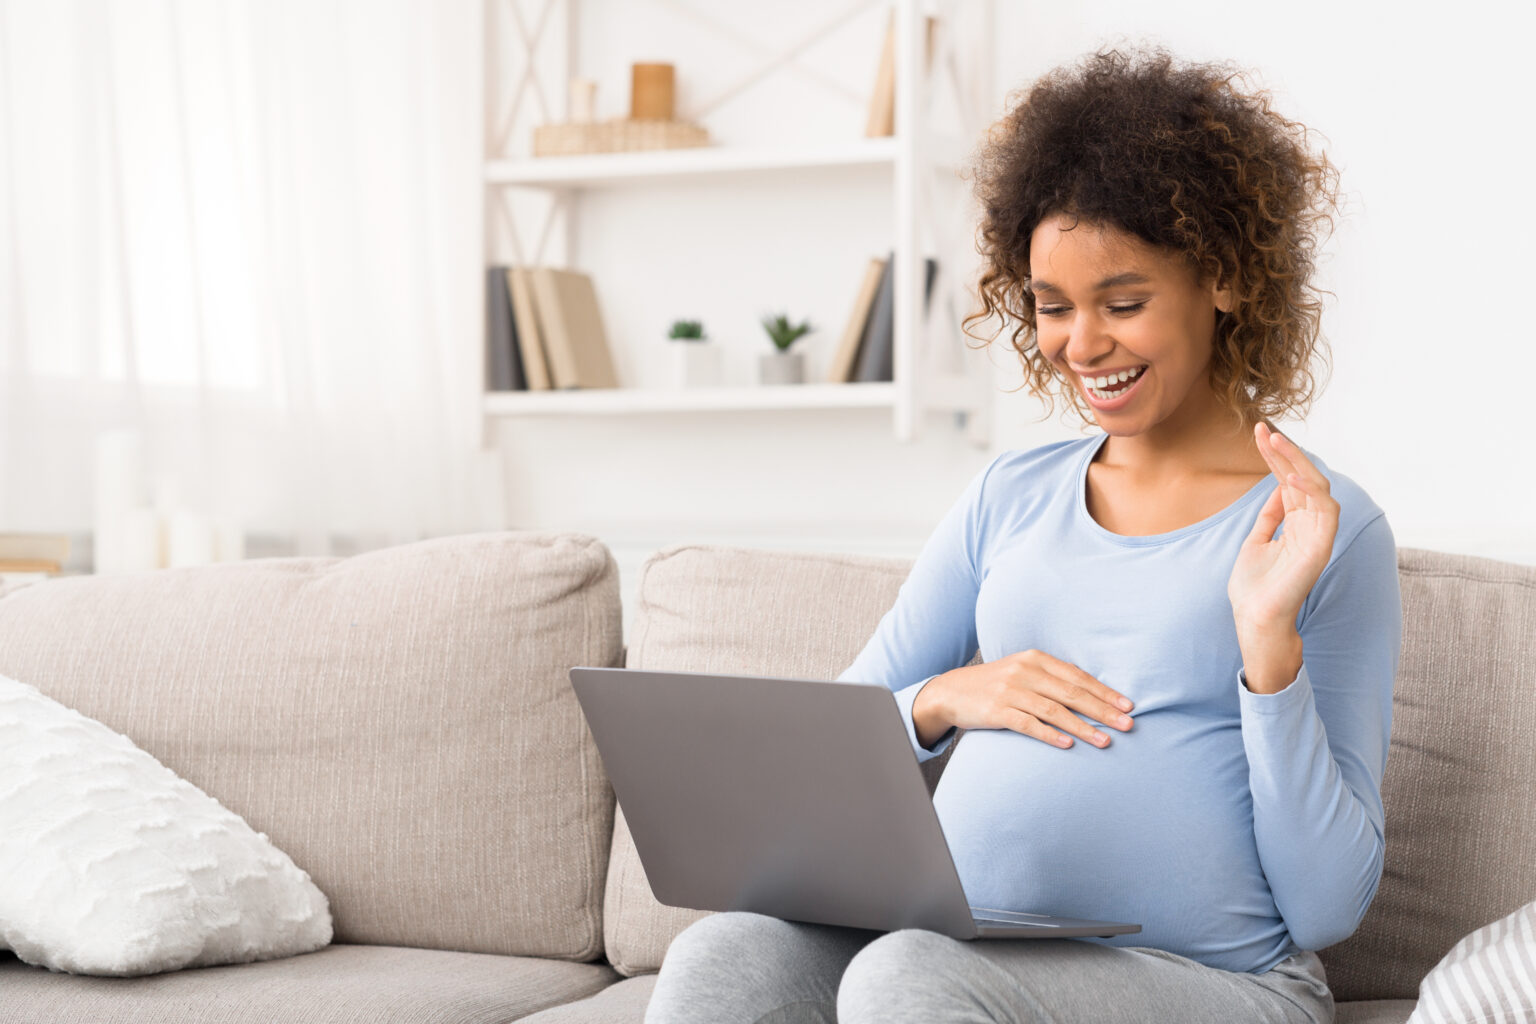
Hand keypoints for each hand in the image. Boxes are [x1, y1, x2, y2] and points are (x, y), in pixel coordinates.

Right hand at [914, 649, 1134, 749]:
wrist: (952, 692)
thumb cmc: (996, 684)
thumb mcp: (1023, 671)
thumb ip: (1052, 678)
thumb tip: (1093, 695)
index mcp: (1036, 658)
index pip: (1077, 676)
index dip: (1104, 692)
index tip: (1128, 706)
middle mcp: (1024, 671)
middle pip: (1071, 693)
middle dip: (1103, 710)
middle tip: (1128, 725)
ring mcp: (1010, 691)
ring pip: (1054, 711)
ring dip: (1083, 728)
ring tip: (1105, 741)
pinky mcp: (997, 711)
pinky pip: (1029, 724)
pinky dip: (1050, 735)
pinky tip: (1068, 745)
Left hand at [1228, 422, 1340, 632]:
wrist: (1255, 618)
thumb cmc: (1254, 587)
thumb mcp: (1256, 542)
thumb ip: (1270, 517)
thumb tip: (1278, 489)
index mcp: (1296, 524)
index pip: (1289, 482)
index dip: (1276, 458)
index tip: (1259, 434)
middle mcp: (1311, 526)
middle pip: (1303, 479)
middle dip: (1285, 453)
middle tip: (1264, 429)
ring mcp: (1318, 536)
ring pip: (1317, 487)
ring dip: (1297, 462)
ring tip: (1275, 441)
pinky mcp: (1322, 546)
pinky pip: (1325, 510)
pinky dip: (1310, 490)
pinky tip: (1289, 475)